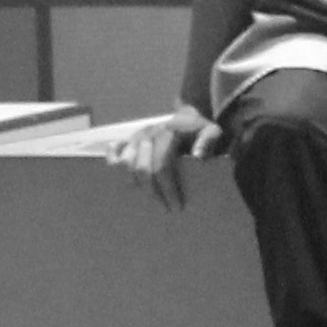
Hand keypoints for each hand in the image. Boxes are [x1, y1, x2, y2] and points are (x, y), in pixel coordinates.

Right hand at [106, 103, 221, 208]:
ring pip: (125, 163)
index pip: (163, 166)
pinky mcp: (128, 138)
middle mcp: (149, 133)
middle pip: (142, 169)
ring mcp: (136, 136)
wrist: (187, 118)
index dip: (168, 188)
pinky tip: (124, 179)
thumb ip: (208, 140)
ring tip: (147, 197)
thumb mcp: (213, 131)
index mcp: (169, 132)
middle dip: (152, 192)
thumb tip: (197, 157)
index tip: (176, 206)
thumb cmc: (200, 131)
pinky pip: (113, 151)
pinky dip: (114, 164)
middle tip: (164, 208)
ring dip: (134, 183)